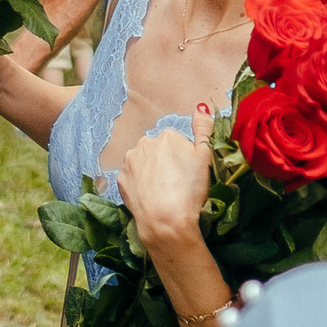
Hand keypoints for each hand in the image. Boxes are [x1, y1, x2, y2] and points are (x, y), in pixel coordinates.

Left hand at [118, 101, 218, 256]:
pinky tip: (150, 197)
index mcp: (167, 136)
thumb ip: (203, 129)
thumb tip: (201, 106)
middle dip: (165, 163)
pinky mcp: (120, 179)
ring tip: (163, 192)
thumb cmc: (189, 189)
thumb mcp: (205, 157)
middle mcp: (144, 142)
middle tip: (176, 184)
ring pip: (143, 163)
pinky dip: (140, 185)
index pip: (177, 143)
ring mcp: (130, 161)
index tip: (187, 174)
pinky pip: (132, 178)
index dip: (184, 159)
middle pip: (158, 151)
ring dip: (150, 172)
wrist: (165, 220)